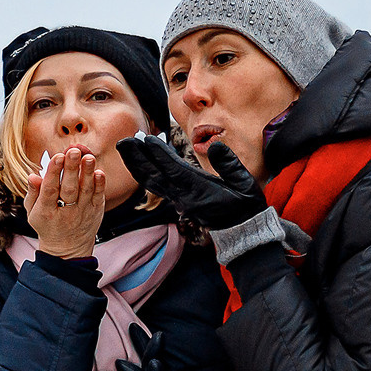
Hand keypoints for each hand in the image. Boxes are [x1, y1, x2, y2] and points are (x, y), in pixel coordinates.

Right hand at [24, 144, 107, 259]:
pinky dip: (100, 185)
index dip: (53, 173)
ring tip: (88, 157)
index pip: (50, 189)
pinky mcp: (95, 212)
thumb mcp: (32, 212)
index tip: (57, 156)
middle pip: (69, 189)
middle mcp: (65, 212)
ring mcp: (82, 212)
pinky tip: (99, 172)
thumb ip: (33, 193)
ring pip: (86, 191)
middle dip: (71, 169)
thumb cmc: (47, 225)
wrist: (67, 249)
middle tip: (73, 151)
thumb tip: (33, 176)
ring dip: (87, 173)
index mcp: (46, 211)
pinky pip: (98, 197)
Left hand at [118, 132, 268, 231]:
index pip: (173, 171)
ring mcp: (180, 201)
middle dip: (137, 159)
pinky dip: (147, 172)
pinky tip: (142, 161)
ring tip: (126, 148)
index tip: (147, 139)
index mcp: (199, 191)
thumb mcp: (245, 184)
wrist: (242, 231)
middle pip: (154, 178)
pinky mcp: (180, 202)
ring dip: (137, 165)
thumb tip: (216, 146)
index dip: (158, 155)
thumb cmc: (246, 206)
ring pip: (152, 183)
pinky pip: (158, 186)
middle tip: (124, 141)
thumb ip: (230, 164)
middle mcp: (184, 197)